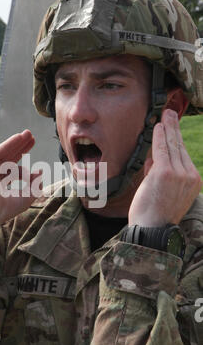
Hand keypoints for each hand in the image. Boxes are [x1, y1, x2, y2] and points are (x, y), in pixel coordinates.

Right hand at [0, 130, 41, 224]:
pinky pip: (1, 149)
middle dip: (22, 148)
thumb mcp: (25, 197)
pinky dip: (11, 142)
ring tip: (29, 134)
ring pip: (6, 151)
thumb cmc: (4, 208)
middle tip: (32, 139)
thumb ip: (35, 185)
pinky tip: (20, 136)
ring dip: (18, 142)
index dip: (27, 172)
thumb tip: (40, 171)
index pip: (14, 173)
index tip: (39, 171)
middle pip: (10, 158)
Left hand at [128, 109, 201, 226]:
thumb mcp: (161, 192)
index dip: (177, 140)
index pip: (183, 156)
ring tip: (165, 115)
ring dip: (168, 128)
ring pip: (172, 146)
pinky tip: (158, 126)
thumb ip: (157, 173)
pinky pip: (162, 150)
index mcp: (192, 182)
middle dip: (174, 129)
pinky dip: (160, 136)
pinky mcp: (165, 172)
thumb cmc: (153, 215)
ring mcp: (179, 174)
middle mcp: (189, 176)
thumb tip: (152, 158)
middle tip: (170, 113)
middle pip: (180, 148)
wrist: (152, 231)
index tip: (173, 129)